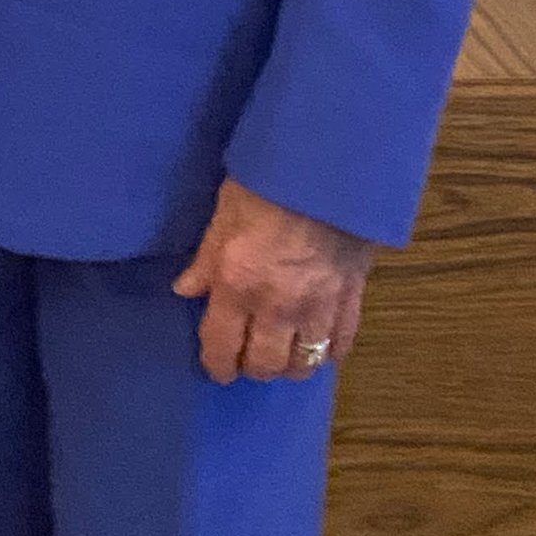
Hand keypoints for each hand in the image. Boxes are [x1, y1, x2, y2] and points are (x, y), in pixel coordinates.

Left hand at [172, 177, 373, 383]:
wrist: (327, 168)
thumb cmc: (266, 183)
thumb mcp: (224, 214)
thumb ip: (206, 258)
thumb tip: (185, 289)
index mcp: (238, 285)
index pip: (221, 346)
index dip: (216, 364)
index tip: (216, 368)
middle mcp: (277, 307)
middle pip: (264, 365)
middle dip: (252, 367)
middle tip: (248, 356)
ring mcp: (318, 307)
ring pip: (304, 364)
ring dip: (290, 365)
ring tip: (283, 352)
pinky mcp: (351, 299)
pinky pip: (340, 344)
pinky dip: (328, 350)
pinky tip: (320, 342)